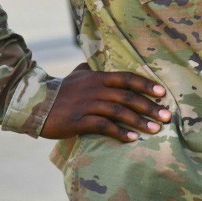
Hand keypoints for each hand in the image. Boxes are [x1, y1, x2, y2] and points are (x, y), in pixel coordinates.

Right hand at [40, 63, 171, 141]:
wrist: (34, 104)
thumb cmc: (59, 90)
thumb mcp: (76, 75)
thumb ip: (87, 69)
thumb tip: (91, 63)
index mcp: (98, 77)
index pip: (127, 78)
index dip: (146, 85)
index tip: (163, 93)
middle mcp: (95, 89)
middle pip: (127, 96)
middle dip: (149, 106)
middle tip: (167, 116)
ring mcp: (87, 105)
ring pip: (118, 112)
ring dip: (139, 121)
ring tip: (155, 129)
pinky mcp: (78, 121)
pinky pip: (103, 126)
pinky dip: (119, 132)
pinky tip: (132, 138)